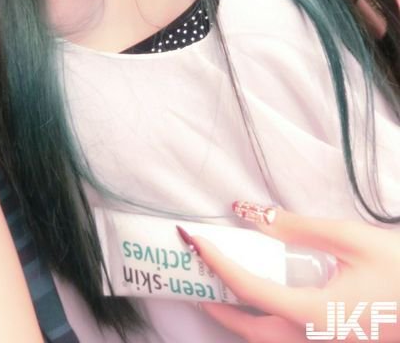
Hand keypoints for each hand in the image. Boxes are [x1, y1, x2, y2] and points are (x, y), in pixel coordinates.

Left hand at [182, 202, 399, 342]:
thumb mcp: (351, 239)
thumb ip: (299, 228)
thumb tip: (254, 216)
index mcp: (315, 314)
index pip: (250, 290)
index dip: (218, 263)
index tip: (194, 241)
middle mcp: (317, 339)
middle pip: (254, 332)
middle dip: (220, 309)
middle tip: (196, 281)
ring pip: (272, 342)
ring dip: (242, 320)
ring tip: (221, 292)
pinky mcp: (339, 340)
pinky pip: (293, 337)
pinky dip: (268, 322)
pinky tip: (267, 299)